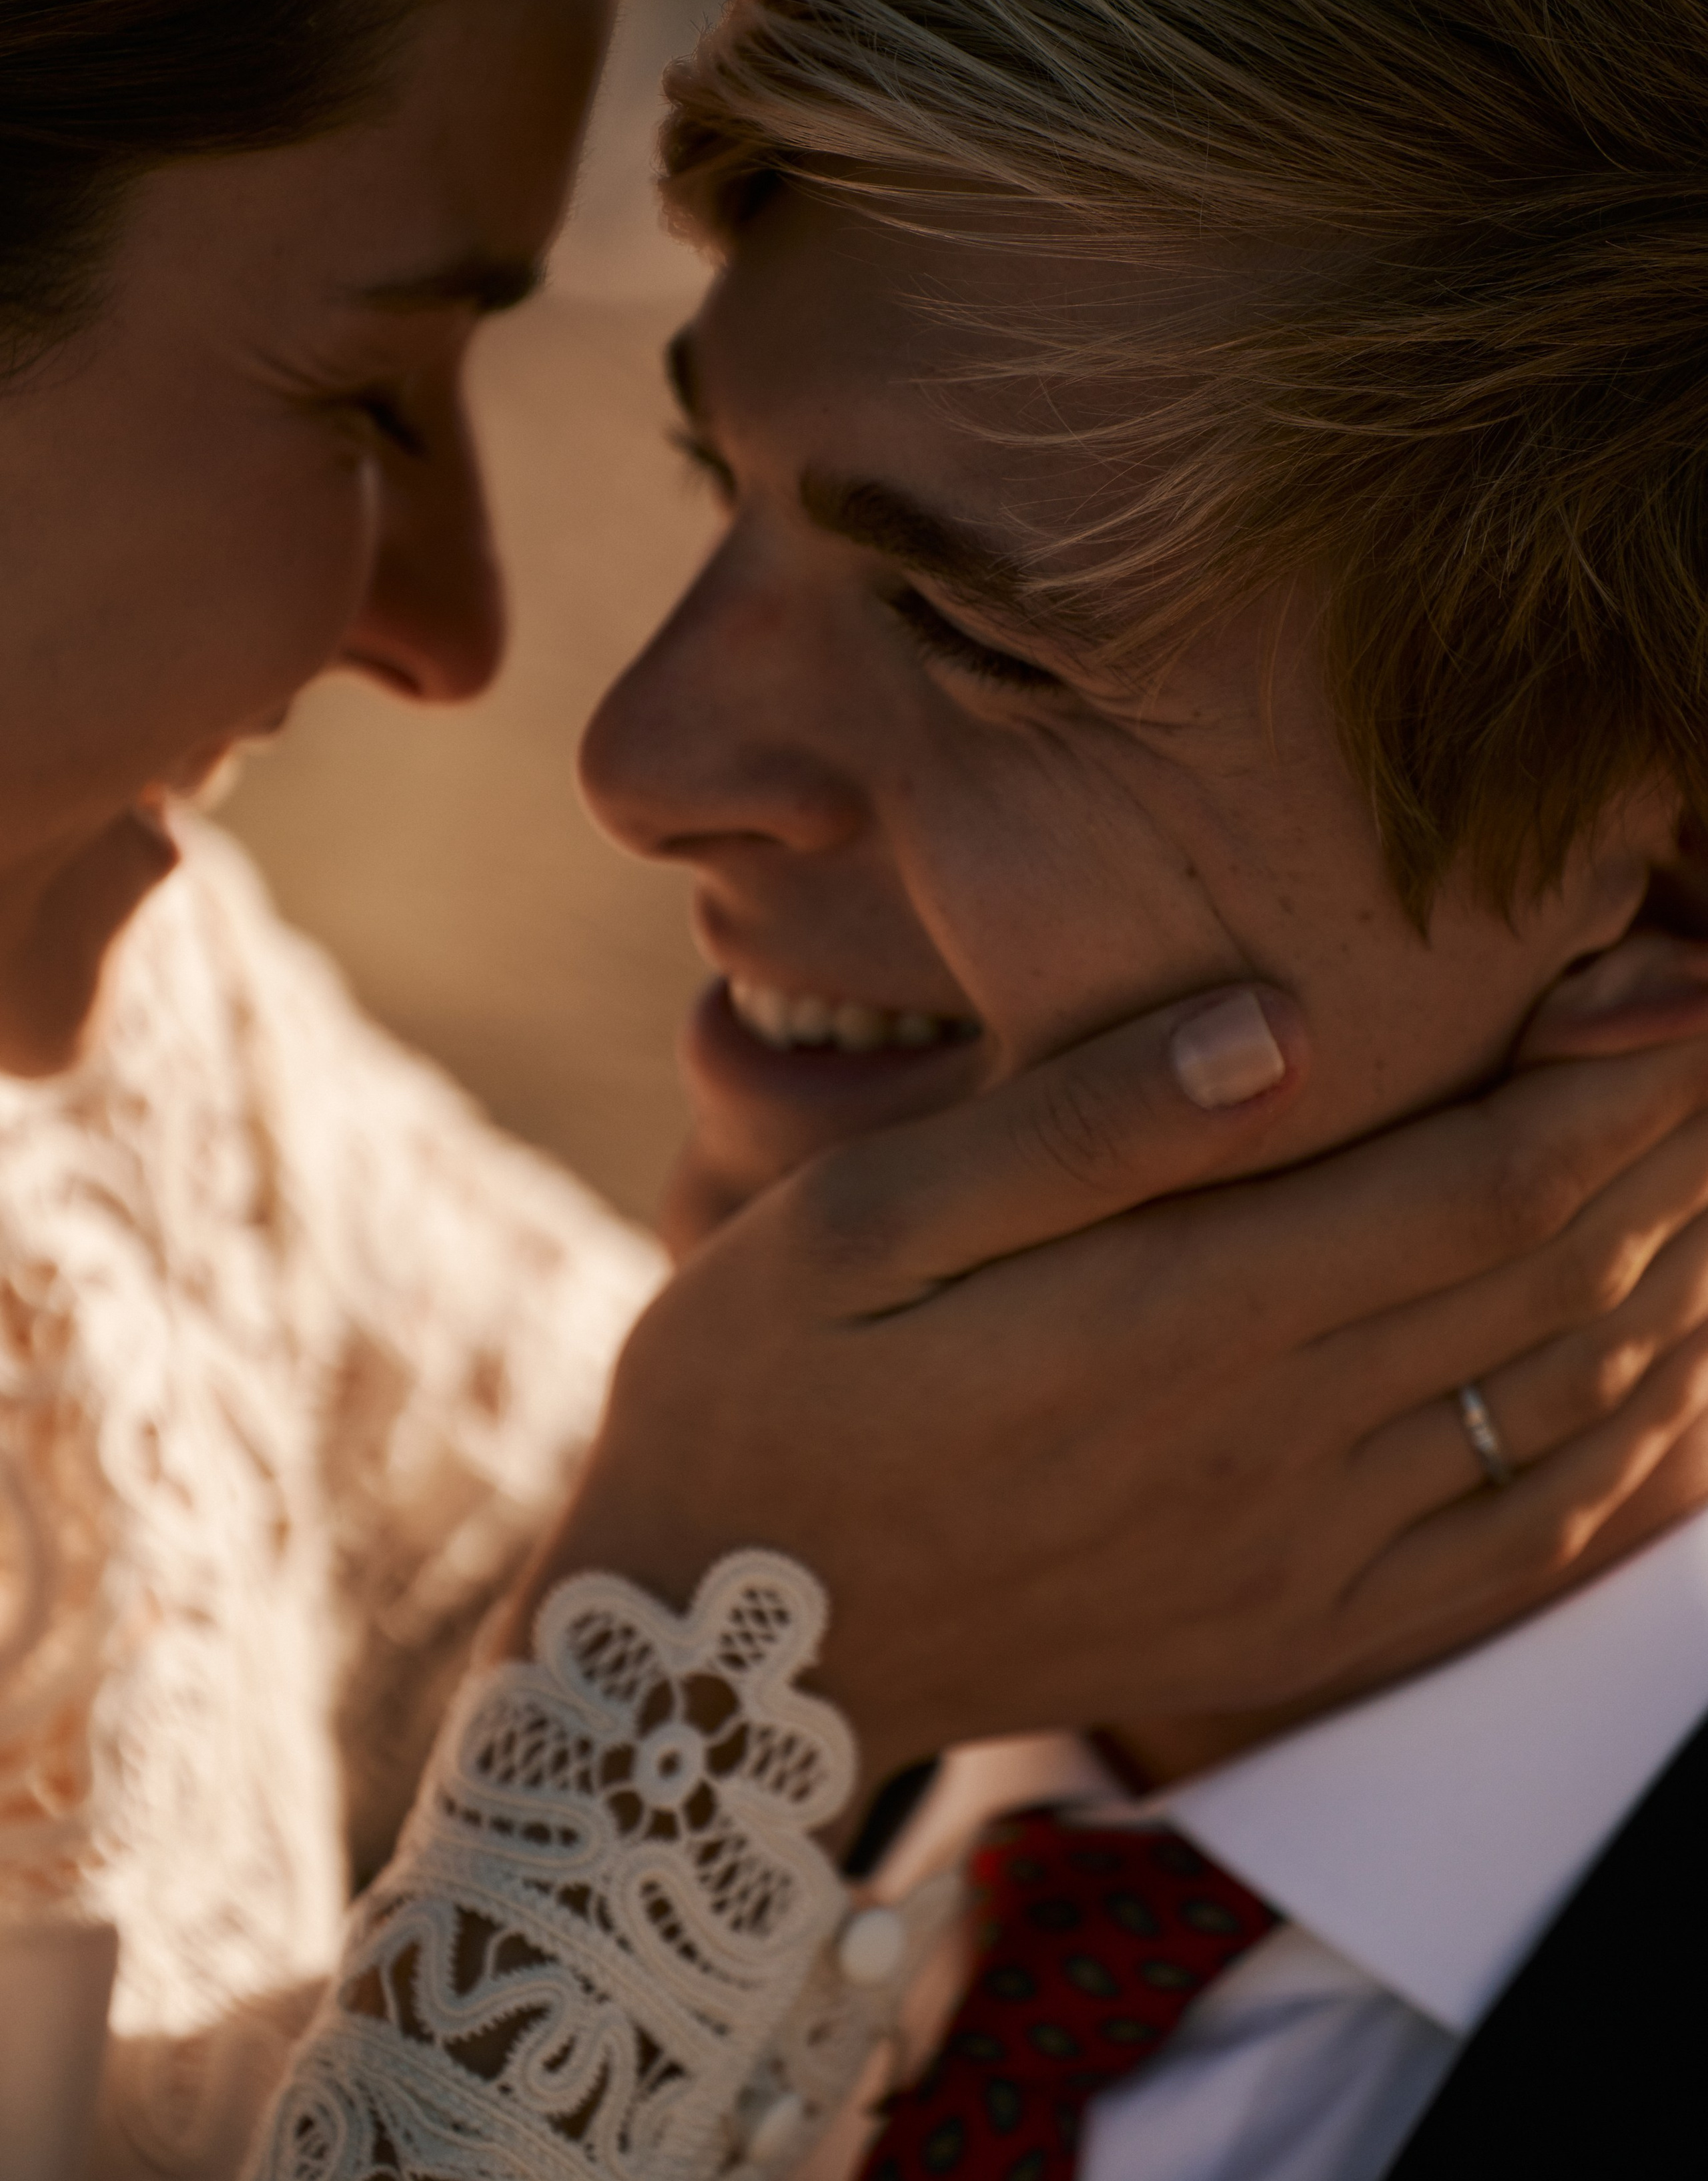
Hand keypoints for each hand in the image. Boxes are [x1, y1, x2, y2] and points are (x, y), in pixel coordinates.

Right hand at [507, 971, 1707, 1811]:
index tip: (1678, 970)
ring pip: (1559, 1405)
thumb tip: (1280, 1021)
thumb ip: (1074, 1124)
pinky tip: (1663, 1385)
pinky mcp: (1287, 1631)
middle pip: (1543, 1276)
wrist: (719, 1649)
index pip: (1469, 1183)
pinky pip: (1518, 1553)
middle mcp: (1267, 1447)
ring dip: (1669, 1278)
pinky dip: (1626, 1458)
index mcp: (1173, 1319)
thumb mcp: (860, 1220)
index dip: (1605, 1077)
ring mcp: (1292, 1556)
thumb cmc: (766, 1392)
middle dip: (1663, 1144)